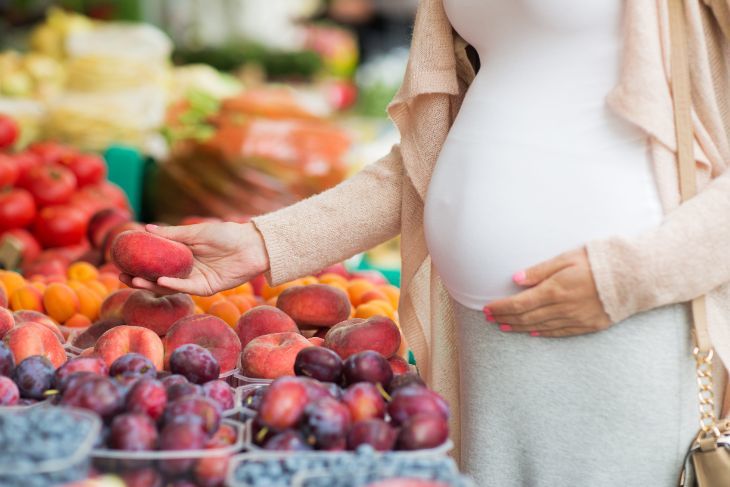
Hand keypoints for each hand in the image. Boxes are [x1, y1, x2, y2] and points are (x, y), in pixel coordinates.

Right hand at [119, 222, 268, 295]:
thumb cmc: (226, 234)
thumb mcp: (196, 232)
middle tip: (121, 275)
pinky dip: (173, 285)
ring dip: (151, 284)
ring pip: (169, 285)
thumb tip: (146, 228)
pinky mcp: (206, 288)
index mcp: (183, 254)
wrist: (252, 245)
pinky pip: (187, 288)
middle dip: (139, 277)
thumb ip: (173, 233)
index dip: (139, 262)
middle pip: (158, 276)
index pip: (156, 261)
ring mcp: (195, 280)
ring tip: (134, 279)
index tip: (121, 259)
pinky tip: (160, 281)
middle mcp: (187, 269)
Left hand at [483, 247, 611, 337]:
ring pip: (540, 327)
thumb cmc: (600, 261)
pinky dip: (543, 333)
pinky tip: (532, 333)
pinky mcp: (589, 326)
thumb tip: (516, 279)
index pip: (519, 303)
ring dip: (520, 327)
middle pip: (526, 317)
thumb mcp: (568, 258)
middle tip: (489, 318)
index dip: (501, 308)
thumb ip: (540, 270)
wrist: (636, 276)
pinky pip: (560, 332)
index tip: (487, 308)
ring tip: (504, 326)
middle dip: (505, 318)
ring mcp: (576, 319)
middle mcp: (563, 308)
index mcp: (556, 289)